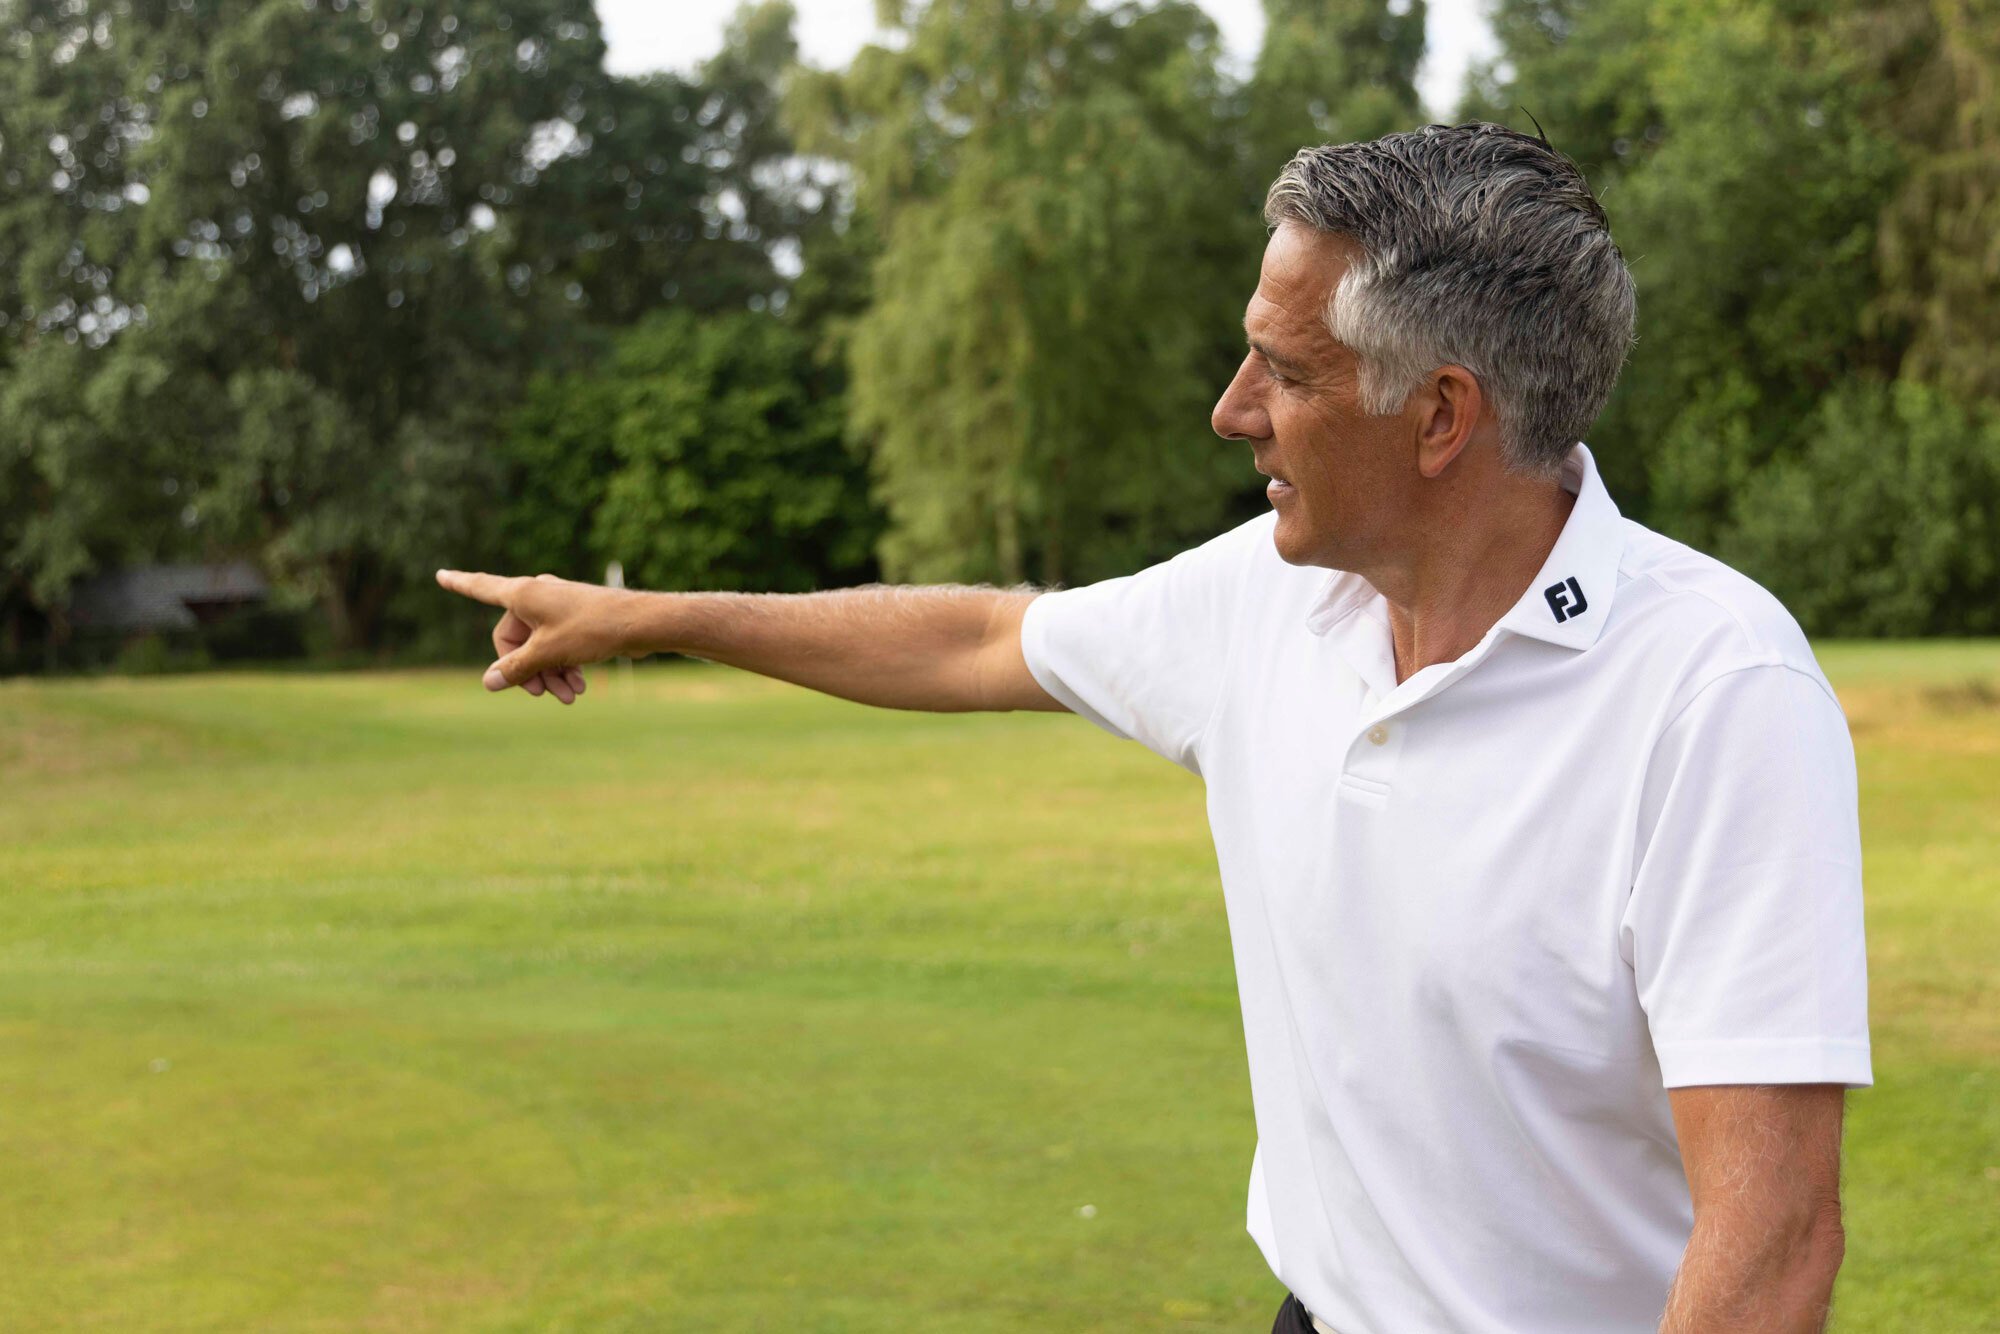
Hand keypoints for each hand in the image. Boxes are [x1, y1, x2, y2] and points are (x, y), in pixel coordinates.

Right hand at [434, 569, 632, 702]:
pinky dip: (563, 665)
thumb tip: (488, 682)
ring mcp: (558, 607)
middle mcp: (538, 595)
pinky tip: (578, 687)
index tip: (439, 574)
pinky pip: (558, 645)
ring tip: (568, 696)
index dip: (459, 584)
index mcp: (523, 593)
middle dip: (527, 669)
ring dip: (548, 673)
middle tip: (542, 694)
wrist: (641, 623)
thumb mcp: (548, 652)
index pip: (481, 588)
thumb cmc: (593, 628)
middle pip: (514, 638)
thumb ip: (516, 669)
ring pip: (539, 645)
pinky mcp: (576, 619)